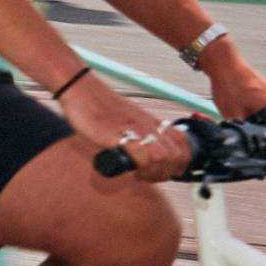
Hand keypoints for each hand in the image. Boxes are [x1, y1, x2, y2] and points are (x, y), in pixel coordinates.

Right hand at [61, 70, 182, 178]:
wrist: (81, 90)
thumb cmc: (99, 107)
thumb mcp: (128, 119)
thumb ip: (139, 132)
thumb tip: (146, 150)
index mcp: (152, 121)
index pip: (183, 143)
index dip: (180, 161)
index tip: (168, 171)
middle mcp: (148, 125)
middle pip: (176, 154)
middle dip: (166, 172)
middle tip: (149, 175)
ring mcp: (135, 129)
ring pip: (162, 157)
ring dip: (153, 172)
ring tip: (139, 174)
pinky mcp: (120, 135)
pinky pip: (141, 155)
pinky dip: (139, 167)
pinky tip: (129, 169)